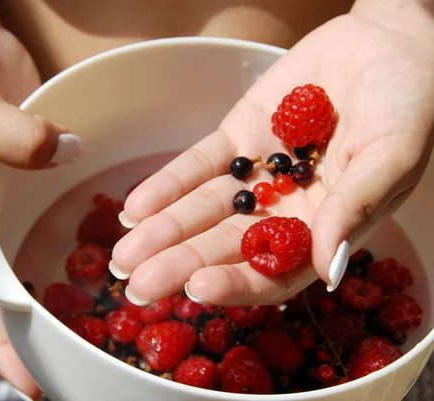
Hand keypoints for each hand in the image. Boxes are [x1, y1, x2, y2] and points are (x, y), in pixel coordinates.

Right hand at [0, 1, 81, 397]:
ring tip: (109, 331)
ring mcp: (18, 201)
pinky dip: (83, 247)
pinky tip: (118, 261)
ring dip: (66, 298)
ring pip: (40, 263)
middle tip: (83, 370)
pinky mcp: (41, 176)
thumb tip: (61, 153)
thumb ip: (8, 133)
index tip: (31, 384)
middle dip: (39, 338)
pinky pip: (62, 222)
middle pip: (11, 296)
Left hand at [110, 4, 433, 306]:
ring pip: (202, 210)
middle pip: (225, 245)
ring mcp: (255, 175)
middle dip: (180, 265)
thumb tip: (330, 272)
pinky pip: (197, 166)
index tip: (198, 290)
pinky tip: (135, 207)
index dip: (236, 282)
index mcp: (323, 228)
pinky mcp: (236, 139)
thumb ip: (356, 209)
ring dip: (162, 231)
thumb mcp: (391, 155)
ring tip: (123, 254)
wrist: (386, 45)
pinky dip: (167, 185)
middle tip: (138, 286)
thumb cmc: (408, 103)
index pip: (274, 269)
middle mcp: (284, 209)